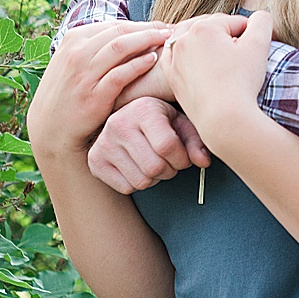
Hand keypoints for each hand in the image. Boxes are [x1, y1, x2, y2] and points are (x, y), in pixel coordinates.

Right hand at [27, 20, 172, 160]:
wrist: (52, 128)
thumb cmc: (69, 93)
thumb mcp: (73, 62)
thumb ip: (95, 47)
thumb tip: (128, 33)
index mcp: (73, 39)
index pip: (115, 25)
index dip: (142, 24)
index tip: (161, 27)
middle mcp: (76, 53)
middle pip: (121, 31)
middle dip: (150, 29)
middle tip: (172, 30)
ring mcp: (84, 74)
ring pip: (121, 47)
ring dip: (148, 40)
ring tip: (168, 40)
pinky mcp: (93, 95)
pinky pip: (120, 74)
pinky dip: (138, 64)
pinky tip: (153, 61)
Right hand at [87, 98, 212, 193]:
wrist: (127, 119)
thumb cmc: (161, 122)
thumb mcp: (181, 124)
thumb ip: (195, 141)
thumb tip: (203, 162)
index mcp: (143, 109)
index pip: (166, 146)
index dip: (182, 159)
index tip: (183, 157)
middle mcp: (118, 124)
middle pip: (154, 168)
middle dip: (169, 170)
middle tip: (169, 162)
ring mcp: (103, 143)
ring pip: (141, 181)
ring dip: (154, 179)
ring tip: (153, 162)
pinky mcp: (95, 161)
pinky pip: (126, 188)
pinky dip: (137, 184)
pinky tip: (138, 167)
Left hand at [162, 11, 270, 146]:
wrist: (223, 119)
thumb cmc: (242, 82)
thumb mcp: (259, 45)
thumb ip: (262, 21)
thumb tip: (259, 16)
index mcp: (203, 27)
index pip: (233, 22)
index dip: (250, 33)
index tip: (258, 46)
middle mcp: (182, 39)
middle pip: (211, 29)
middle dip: (226, 36)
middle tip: (241, 50)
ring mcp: (174, 58)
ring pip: (191, 41)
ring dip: (205, 42)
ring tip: (221, 53)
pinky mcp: (171, 76)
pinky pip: (177, 58)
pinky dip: (186, 56)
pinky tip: (197, 60)